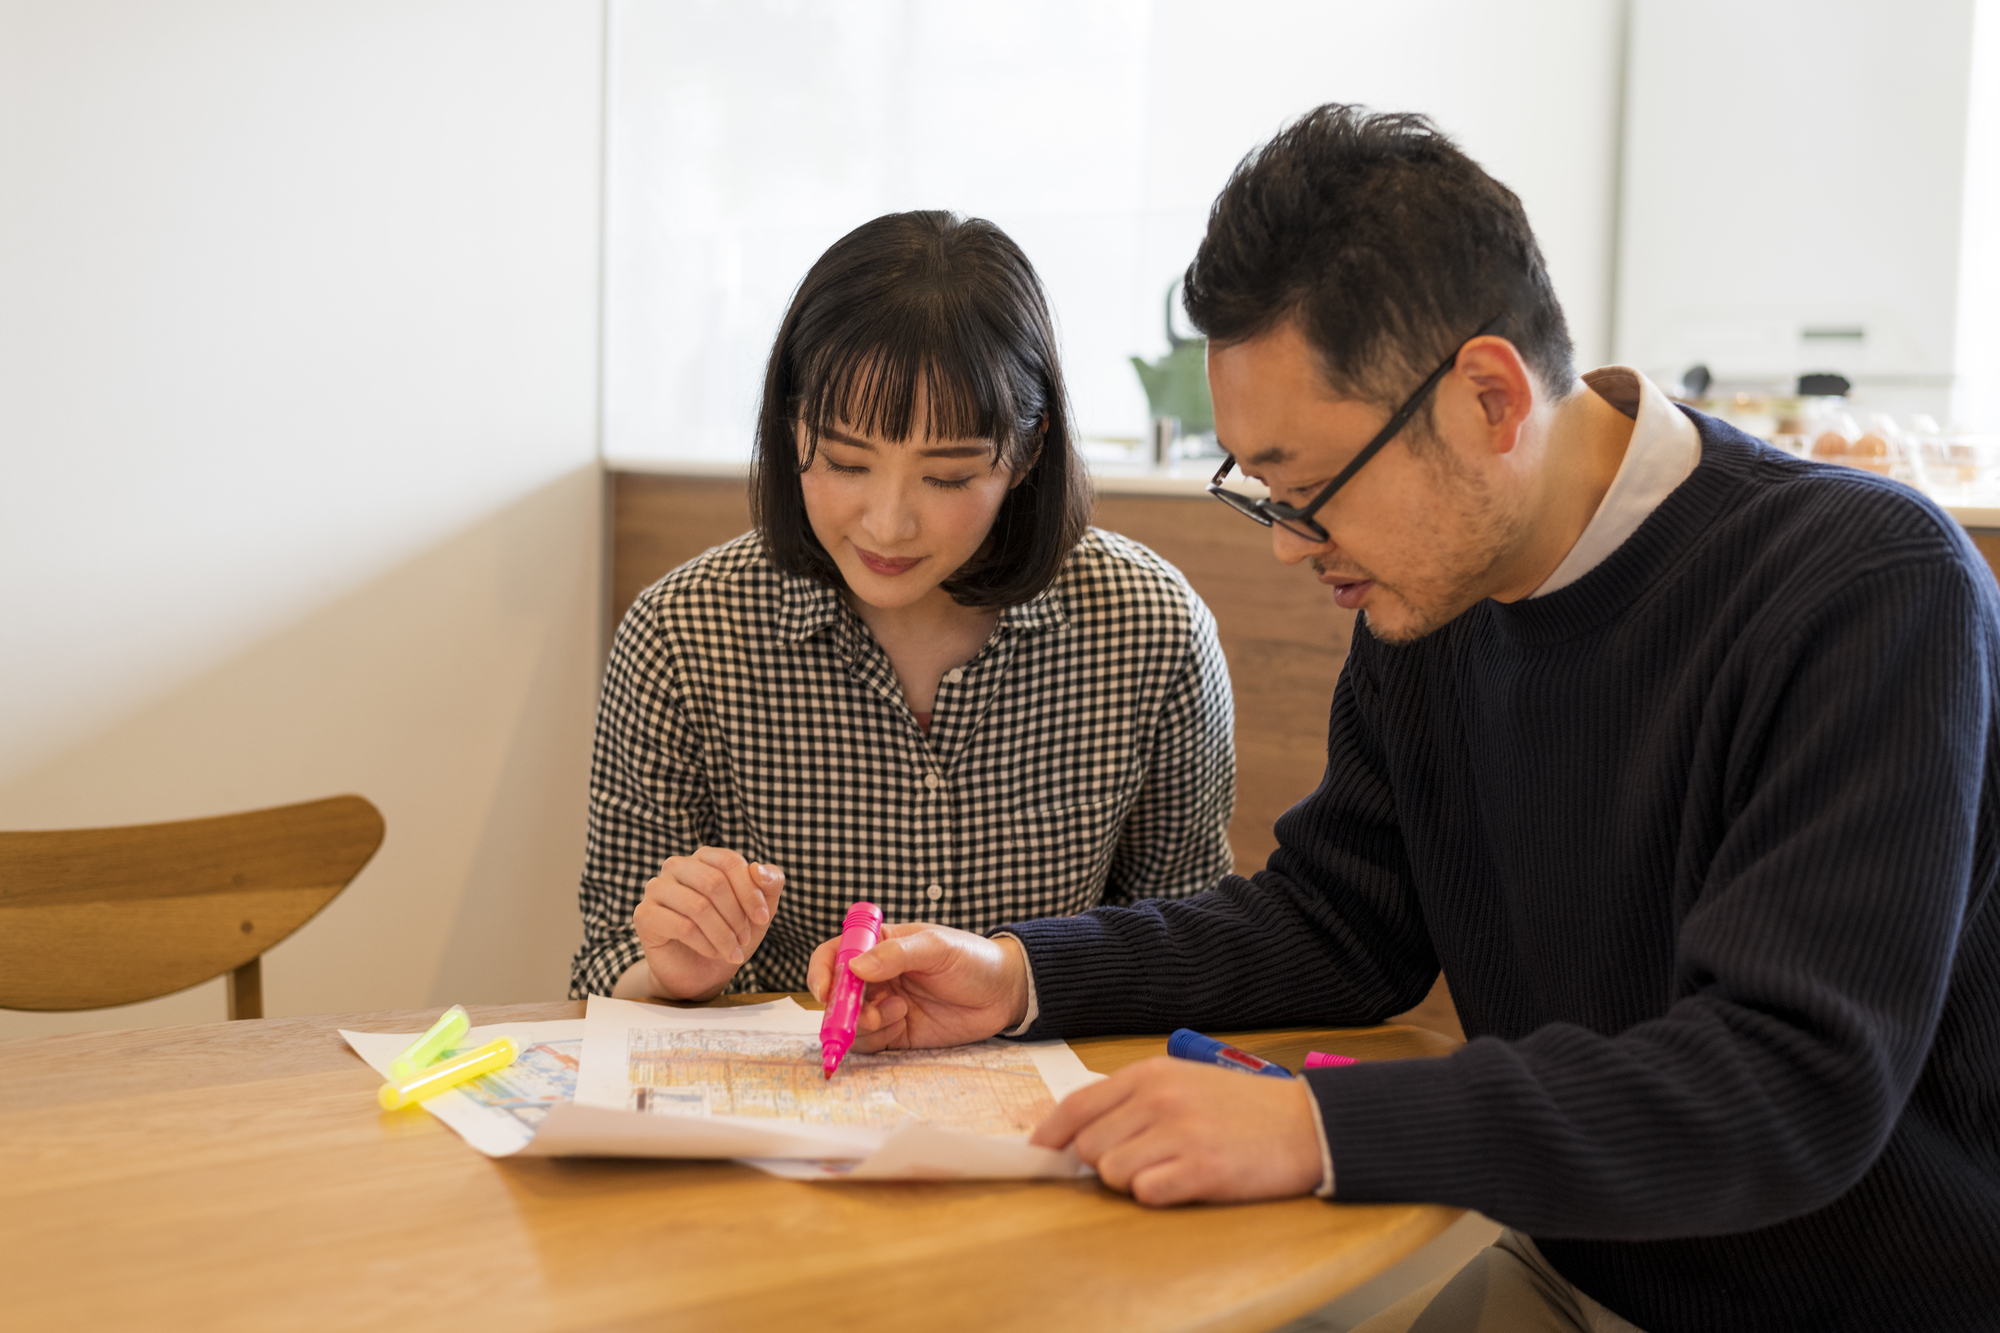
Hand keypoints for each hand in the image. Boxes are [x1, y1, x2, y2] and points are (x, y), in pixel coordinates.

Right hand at [632, 848, 783, 1000]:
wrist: (701, 972)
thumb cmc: (730, 933)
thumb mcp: (760, 910)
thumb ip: (770, 883)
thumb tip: (758, 868)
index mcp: (705, 857)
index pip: (729, 862)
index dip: (750, 892)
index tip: (762, 918)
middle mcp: (677, 866)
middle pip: (713, 882)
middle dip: (736, 916)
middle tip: (745, 939)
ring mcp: (656, 888)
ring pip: (698, 906)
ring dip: (723, 934)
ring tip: (733, 951)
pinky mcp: (644, 915)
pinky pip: (681, 926)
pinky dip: (705, 944)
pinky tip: (714, 953)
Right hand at [806, 923, 1028, 1050]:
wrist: (1005, 993)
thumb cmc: (973, 959)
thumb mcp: (938, 947)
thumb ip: (897, 954)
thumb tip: (856, 966)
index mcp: (880, 945)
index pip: (835, 954)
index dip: (822, 972)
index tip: (825, 992)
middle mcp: (876, 976)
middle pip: (836, 995)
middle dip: (843, 1009)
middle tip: (866, 1014)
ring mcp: (884, 1005)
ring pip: (850, 1023)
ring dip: (864, 1024)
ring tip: (898, 1014)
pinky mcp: (896, 1032)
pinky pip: (870, 1042)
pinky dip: (877, 1038)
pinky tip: (901, 1024)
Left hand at [1030, 1057, 1324, 1205]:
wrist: (1305, 1123)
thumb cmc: (1240, 1107)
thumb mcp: (1182, 1082)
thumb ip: (1132, 1100)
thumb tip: (1077, 1132)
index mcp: (1150, 1074)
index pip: (1076, 1105)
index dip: (1050, 1134)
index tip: (1040, 1152)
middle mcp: (1159, 1099)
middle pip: (1088, 1146)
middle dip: (1103, 1161)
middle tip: (1141, 1159)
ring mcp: (1180, 1133)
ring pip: (1111, 1172)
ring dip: (1133, 1179)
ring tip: (1170, 1167)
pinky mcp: (1201, 1169)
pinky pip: (1147, 1193)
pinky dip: (1159, 1194)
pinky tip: (1186, 1181)